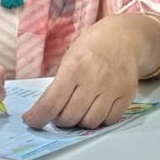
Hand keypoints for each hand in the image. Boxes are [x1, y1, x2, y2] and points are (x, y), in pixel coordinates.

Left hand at [23, 15, 159, 129]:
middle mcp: (94, 79)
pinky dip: (100, 119)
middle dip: (59, 120)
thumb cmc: (91, 47)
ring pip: (90, 122)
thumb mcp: (69, 58)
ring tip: (78, 110)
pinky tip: (96, 108)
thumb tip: (46, 110)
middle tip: (59, 114)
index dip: (39, 117)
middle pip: (70, 117)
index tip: (32, 121)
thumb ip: (59, 84)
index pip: (51, 103)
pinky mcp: (127, 95)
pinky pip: (110, 120)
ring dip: (80, 122)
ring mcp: (112, 88)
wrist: (124, 37)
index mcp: (74, 67)